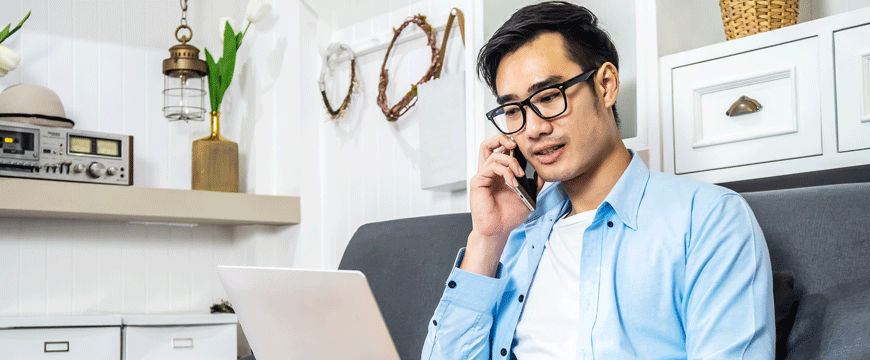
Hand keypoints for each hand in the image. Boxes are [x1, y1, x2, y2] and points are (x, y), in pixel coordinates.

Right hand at [461, 135, 543, 276]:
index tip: (525, 148)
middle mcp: (489, 172)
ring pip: (493, 154)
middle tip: (515, 145)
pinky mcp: (478, 181)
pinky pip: (491, 167)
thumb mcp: (527, 197)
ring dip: (510, 161)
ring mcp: (482, 176)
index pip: (501, 150)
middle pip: (489, 145)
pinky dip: (505, 171)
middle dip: (502, 139)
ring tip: (520, 174)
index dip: (511, 145)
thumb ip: (534, 184)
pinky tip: (513, 182)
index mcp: (498, 174)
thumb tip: (542, 173)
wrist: (498, 231)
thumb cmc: (508, 216)